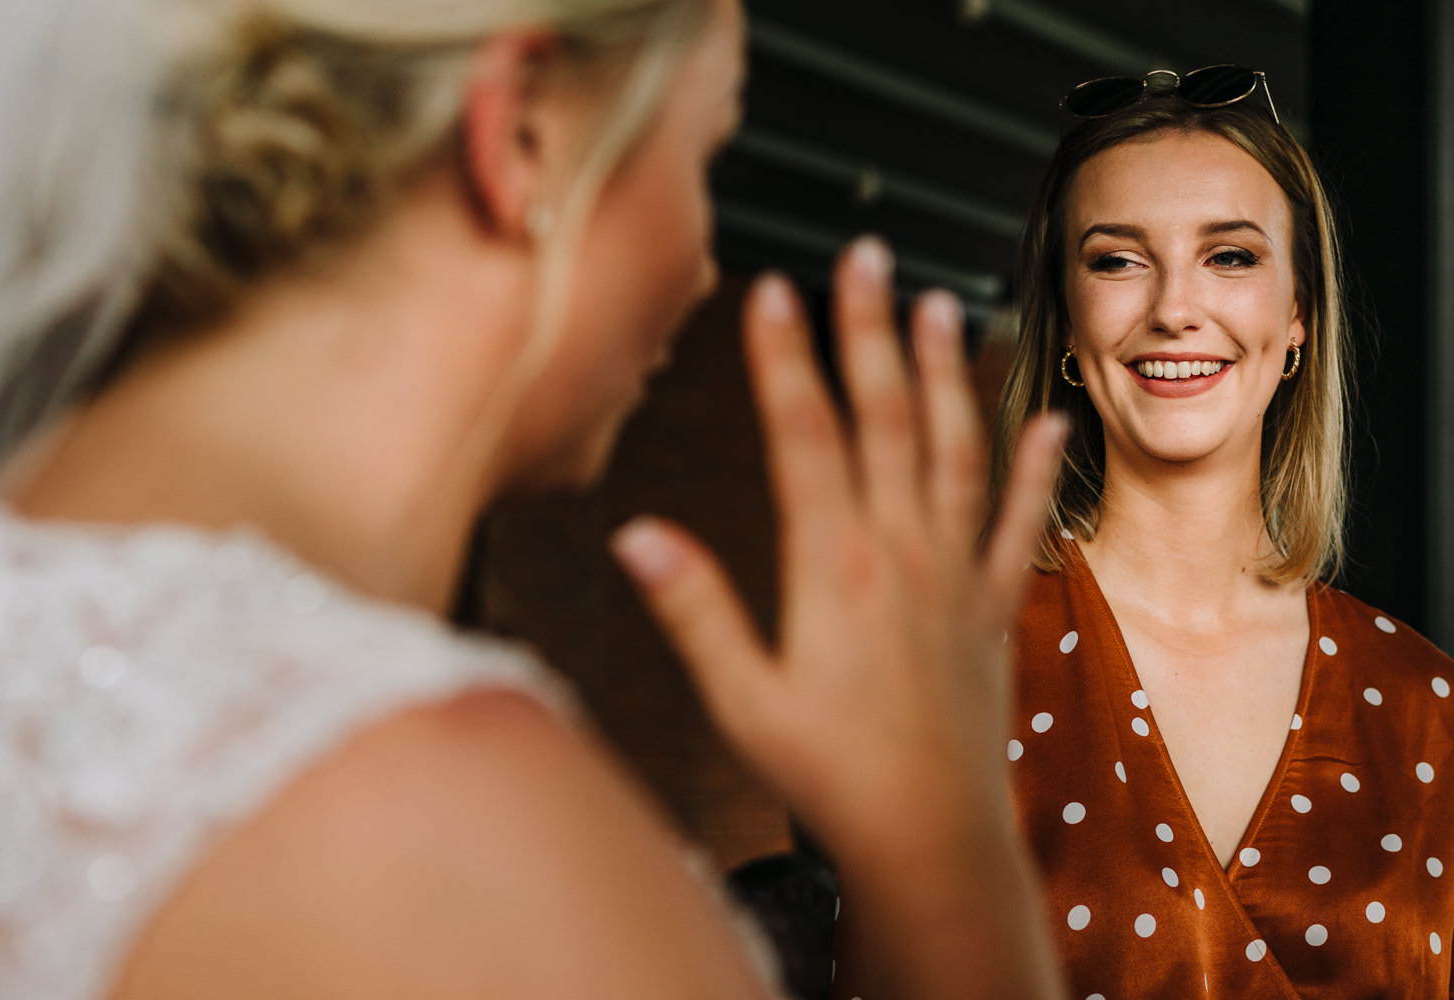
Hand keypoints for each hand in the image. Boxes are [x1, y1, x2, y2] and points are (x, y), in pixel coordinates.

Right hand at [612, 238, 1066, 857]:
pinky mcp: (990, 606)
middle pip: (882, 417)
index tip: (775, 289)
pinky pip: (1017, 522)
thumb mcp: (741, 701)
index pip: (804, 435)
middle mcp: (899, 551)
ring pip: (952, 449)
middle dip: (868, 329)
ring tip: (940, 303)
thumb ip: (693, 611)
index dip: (785, 358)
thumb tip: (635, 536)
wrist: (932, 839)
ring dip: (946, 373)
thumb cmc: (828, 777)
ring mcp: (953, 573)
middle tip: (865, 254)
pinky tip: (1051, 419)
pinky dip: (1036, 468)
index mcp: (832, 566)